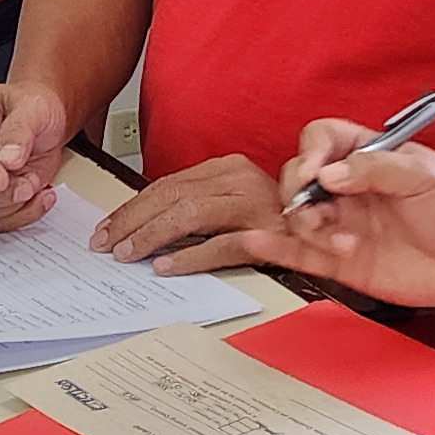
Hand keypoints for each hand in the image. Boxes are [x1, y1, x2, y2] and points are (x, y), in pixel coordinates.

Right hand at [0, 79, 70, 231]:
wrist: (42, 126)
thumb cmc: (30, 109)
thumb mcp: (33, 107)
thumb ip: (20, 130)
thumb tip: (8, 160)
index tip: (1, 178)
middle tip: (25, 186)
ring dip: (8, 206)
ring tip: (34, 184)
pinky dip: (18, 215)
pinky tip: (37, 197)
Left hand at [88, 155, 279, 274]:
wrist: (327, 227)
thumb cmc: (272, 218)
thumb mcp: (231, 201)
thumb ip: (196, 205)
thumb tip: (142, 227)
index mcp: (227, 168)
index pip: (168, 184)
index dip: (133, 207)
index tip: (107, 228)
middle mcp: (240, 179)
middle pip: (173, 196)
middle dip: (133, 221)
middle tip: (106, 243)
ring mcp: (255, 205)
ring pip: (191, 215)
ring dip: (152, 236)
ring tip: (128, 253)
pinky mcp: (269, 234)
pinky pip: (222, 245)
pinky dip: (190, 256)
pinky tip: (166, 266)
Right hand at [231, 127, 434, 313]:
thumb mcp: (426, 177)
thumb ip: (376, 168)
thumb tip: (328, 172)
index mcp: (368, 156)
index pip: (322, 138)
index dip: (311, 151)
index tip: (316, 171)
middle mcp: (349, 187)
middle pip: (298, 177)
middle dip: (298, 192)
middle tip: (318, 211)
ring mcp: (343, 224)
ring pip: (296, 216)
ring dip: (305, 227)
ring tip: (341, 244)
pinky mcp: (343, 262)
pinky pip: (300, 253)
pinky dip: (275, 248)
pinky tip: (256, 243)